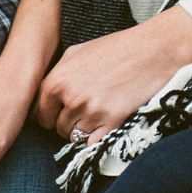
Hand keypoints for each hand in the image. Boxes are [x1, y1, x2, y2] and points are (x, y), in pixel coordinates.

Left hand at [37, 9, 191, 142]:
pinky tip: (104, 124)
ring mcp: (91, 112)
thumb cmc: (116, 48)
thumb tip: (44, 95)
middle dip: (66, 122)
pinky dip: (95, 139)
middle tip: (83, 111)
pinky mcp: (111, 123)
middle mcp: (70, 98)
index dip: (48, 113)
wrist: (153, 50)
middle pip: (55, 127)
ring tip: (96, 114)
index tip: (59, 111)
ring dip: (82, 130)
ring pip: (73, 137)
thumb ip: (56, 74)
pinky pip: (91, 144)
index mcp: (57, 80)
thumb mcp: (76, 52)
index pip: (38, 112)